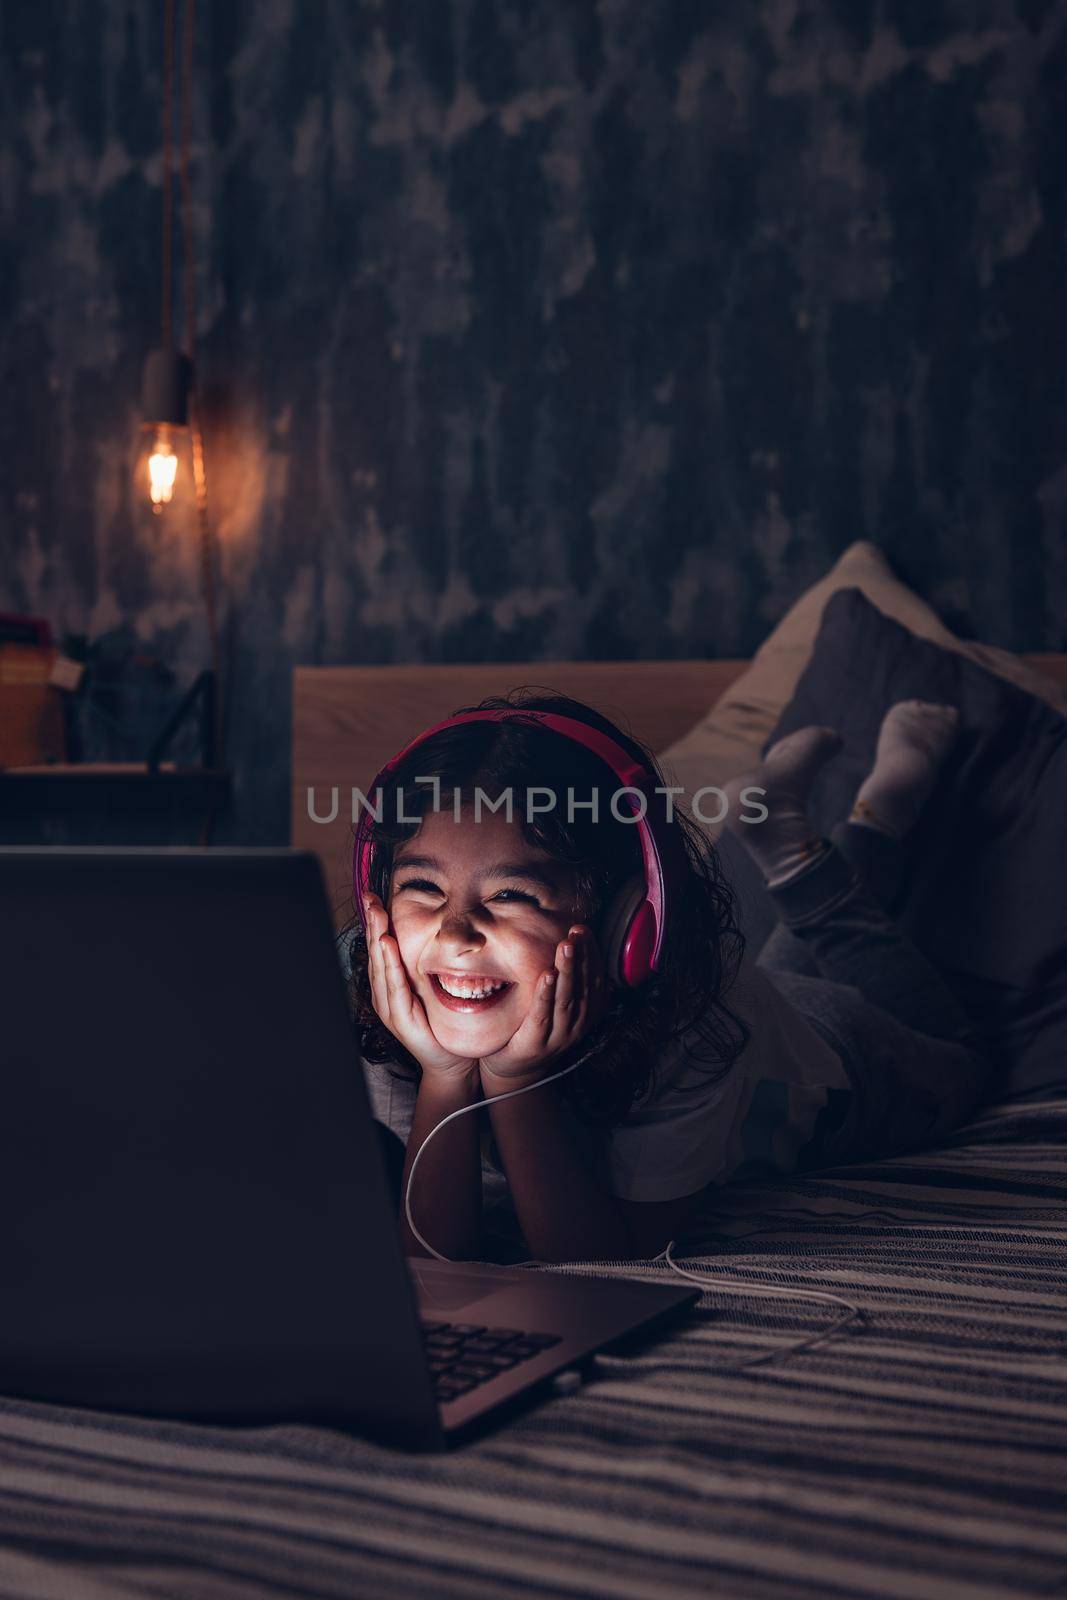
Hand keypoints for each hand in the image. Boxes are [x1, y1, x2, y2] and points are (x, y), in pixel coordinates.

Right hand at [364, 892, 477, 1081]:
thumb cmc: (442, 1023)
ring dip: (378, 938)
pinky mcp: (400, 1018)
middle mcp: (384, 993)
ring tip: (376, 914)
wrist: (450, 1060)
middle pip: (375, 952)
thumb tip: (430, 931)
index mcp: (390, 984)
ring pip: (381, 965)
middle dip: (372, 923)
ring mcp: (389, 1007)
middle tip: (370, 898)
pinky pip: (394, 986)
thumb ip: (424, 964)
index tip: (373, 896)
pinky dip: (390, 964)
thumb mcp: (431, 986)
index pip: (380, 946)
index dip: (376, 921)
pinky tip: (387, 946)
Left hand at [478, 923, 608, 1089]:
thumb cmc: (534, 1027)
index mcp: (587, 1014)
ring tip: (566, 947)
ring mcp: (558, 1037)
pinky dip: (546, 995)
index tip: (583, 931)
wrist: (513, 1068)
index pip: (595, 980)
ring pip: (567, 999)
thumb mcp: (556, 1006)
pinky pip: (543, 1015)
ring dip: (568, 971)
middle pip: (583, 986)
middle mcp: (577, 1026)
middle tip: (577, 932)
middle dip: (582, 957)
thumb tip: (572, 943)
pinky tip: (546, 975)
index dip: (591, 954)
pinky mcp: (536, 1043)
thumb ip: (567, 982)